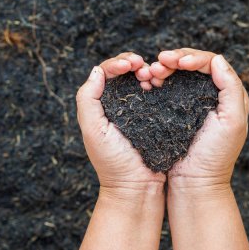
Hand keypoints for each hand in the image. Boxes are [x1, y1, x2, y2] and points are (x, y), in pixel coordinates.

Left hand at [76, 52, 165, 198]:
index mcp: (101, 104)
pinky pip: (157, 93)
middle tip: (141, 65)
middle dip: (132, 63)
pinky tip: (160, 84)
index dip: (117, 63)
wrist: (138, 186)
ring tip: (152, 75)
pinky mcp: (156, 116)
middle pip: (124, 72)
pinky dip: (158, 84)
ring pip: (141, 80)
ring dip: (146, 71)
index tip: (130, 64)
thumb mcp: (93, 129)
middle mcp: (119, 104)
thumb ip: (88, 98)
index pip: (106, 73)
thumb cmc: (112, 161)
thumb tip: (97, 70)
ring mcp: (139, 109)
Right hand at [149, 48, 248, 191]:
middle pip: (194, 64)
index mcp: (229, 94)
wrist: (195, 182)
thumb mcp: (232, 121)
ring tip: (153, 71)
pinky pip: (169, 87)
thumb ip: (231, 87)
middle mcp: (212, 94)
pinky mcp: (177, 110)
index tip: (176, 62)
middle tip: (160, 61)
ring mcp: (193, 101)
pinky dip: (160, 80)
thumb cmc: (215, 155)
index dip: (193, 57)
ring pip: (180, 73)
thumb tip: (217, 59)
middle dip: (176, 58)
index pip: (211, 64)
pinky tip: (150, 80)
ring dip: (166, 67)